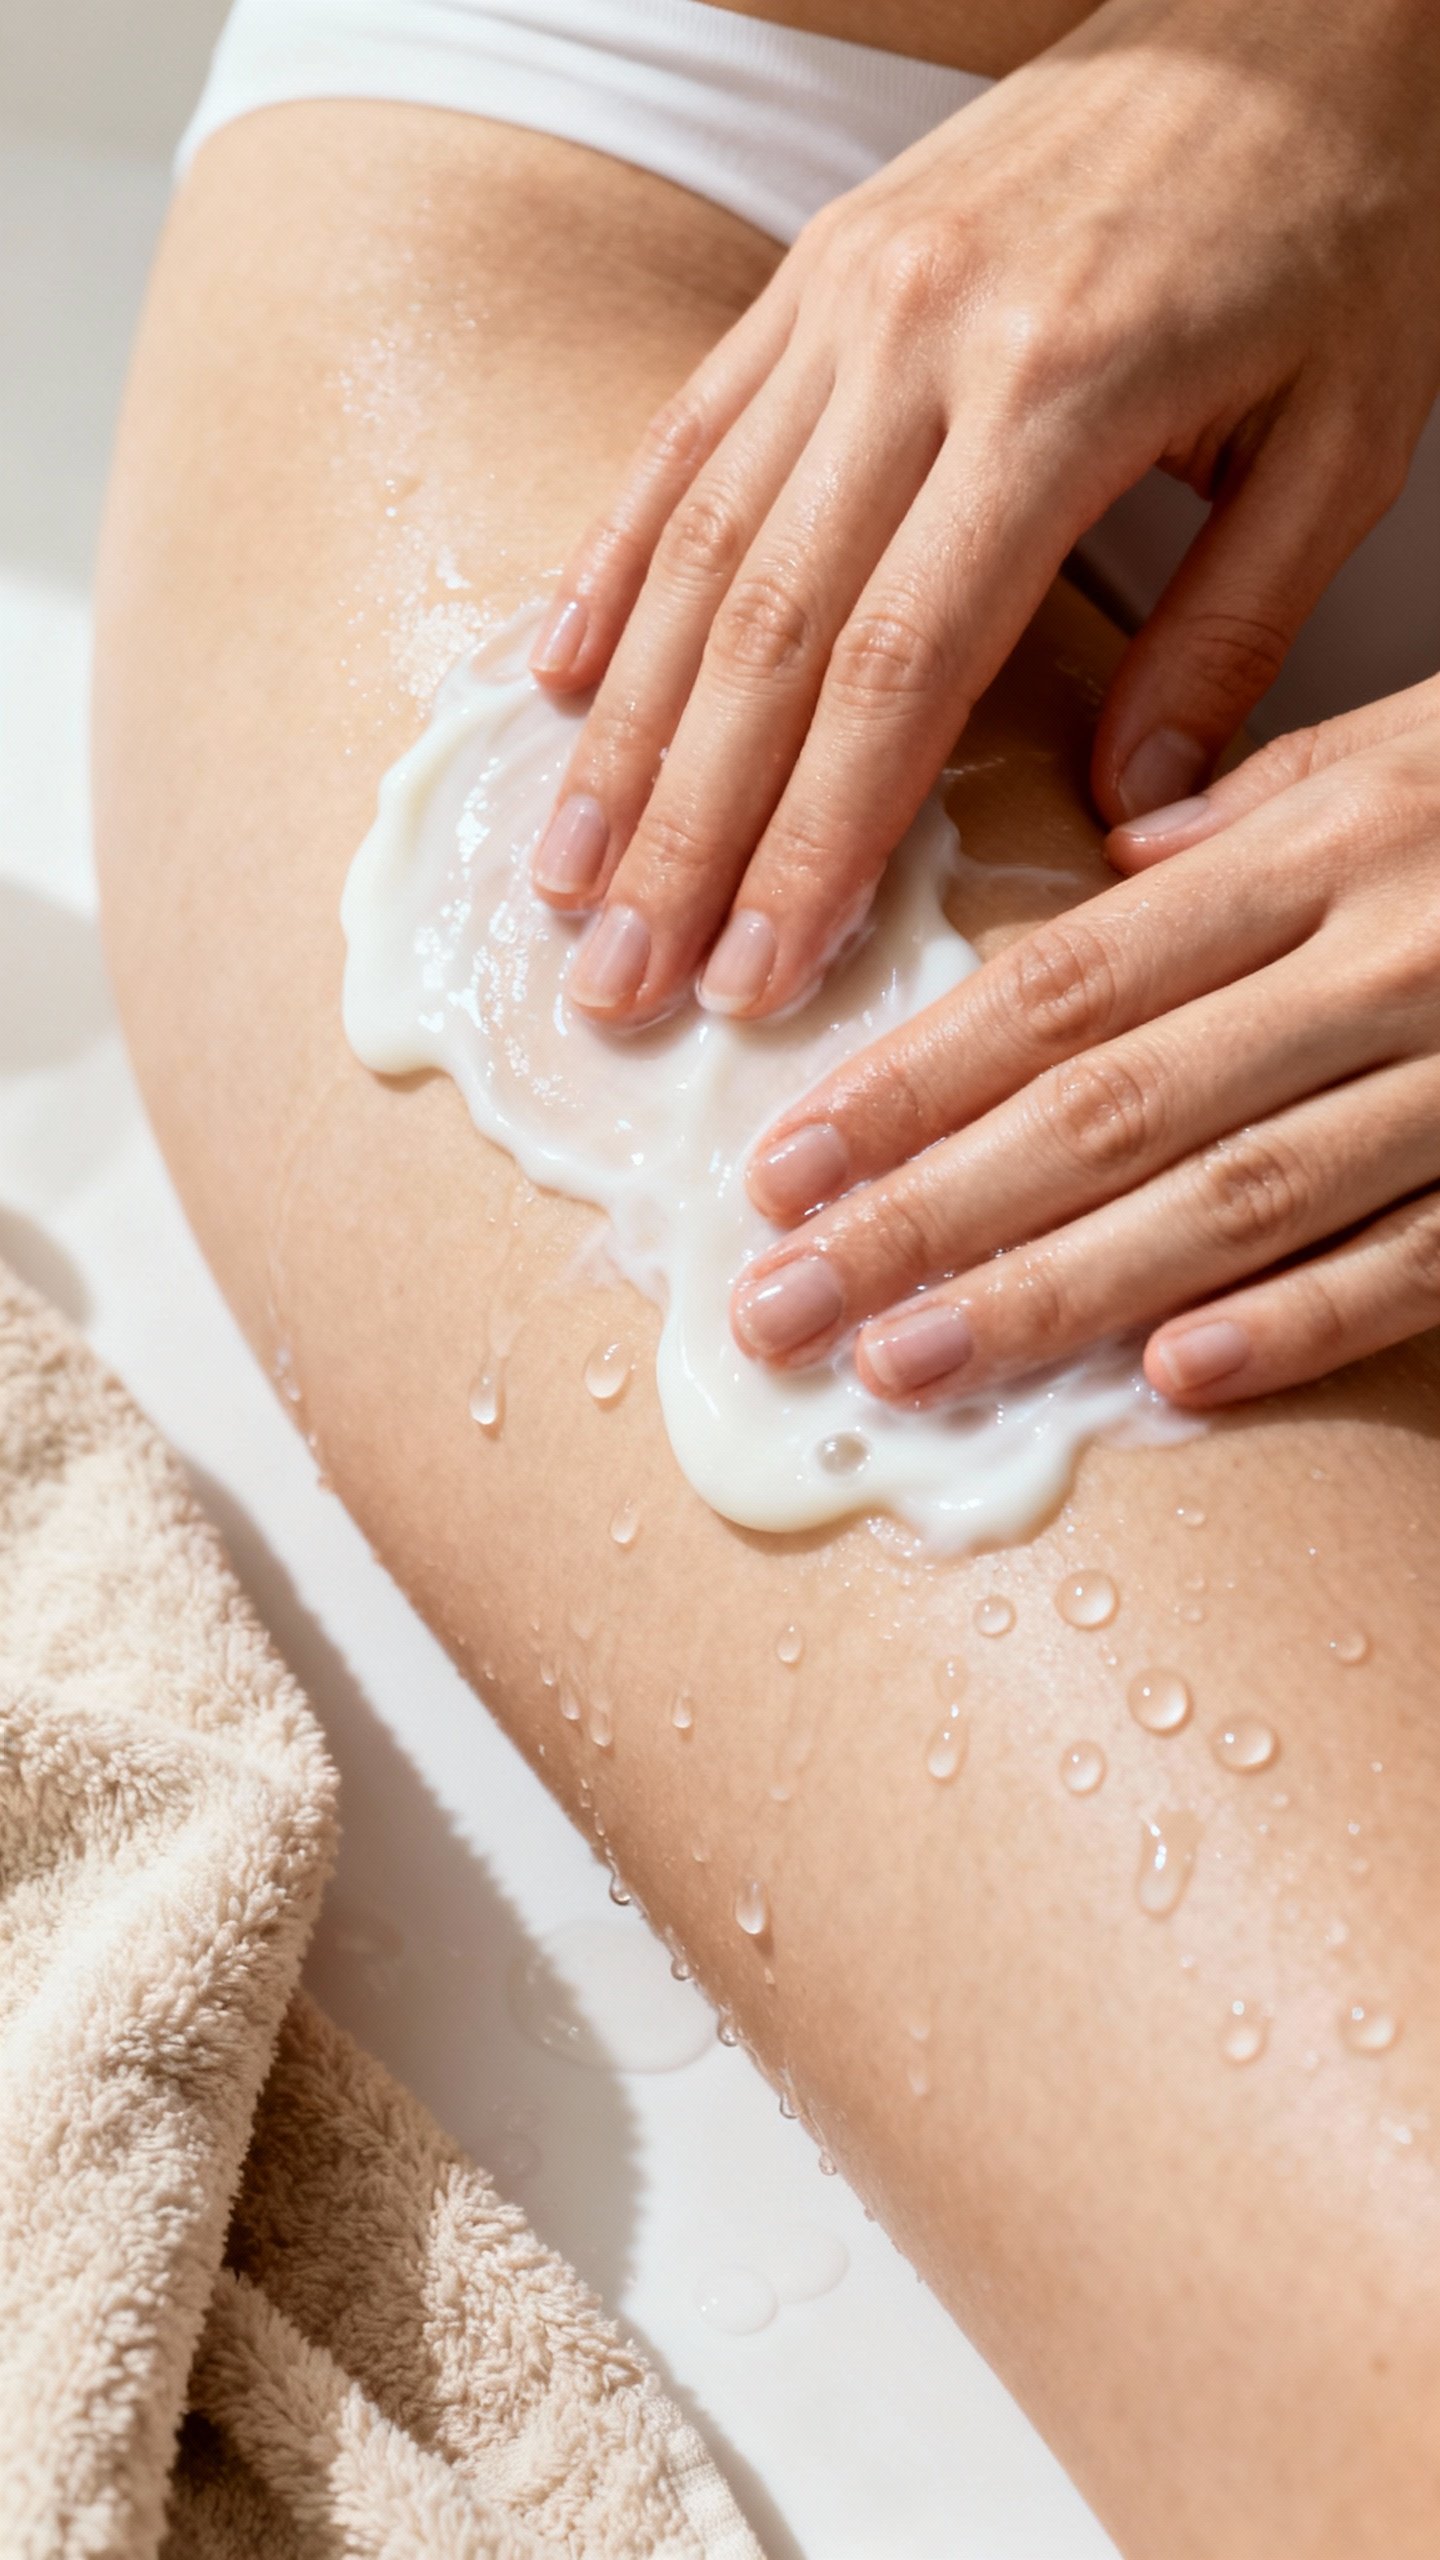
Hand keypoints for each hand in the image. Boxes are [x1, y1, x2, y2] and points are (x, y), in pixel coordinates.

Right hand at [525, 0, 1439, 1027]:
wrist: (1297, 6)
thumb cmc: (1341, 219)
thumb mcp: (1348, 439)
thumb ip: (1231, 638)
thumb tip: (1125, 825)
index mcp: (1059, 394)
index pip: (900, 667)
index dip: (813, 839)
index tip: (759, 975)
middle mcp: (917, 339)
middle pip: (766, 630)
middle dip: (686, 830)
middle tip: (620, 979)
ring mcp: (844, 295)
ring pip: (697, 547)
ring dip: (624, 734)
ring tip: (567, 878)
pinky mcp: (811, 271)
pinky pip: (685, 436)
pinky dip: (609, 569)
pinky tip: (556, 687)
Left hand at [728, 676, 1439, 1409]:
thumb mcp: (1417, 748)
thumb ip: (1257, 808)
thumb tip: (1110, 868)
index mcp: (1326, 842)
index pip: (1070, 978)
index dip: (913, 1079)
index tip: (785, 1162)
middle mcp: (1384, 956)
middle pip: (1112, 1105)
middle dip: (928, 1213)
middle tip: (784, 1303)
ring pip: (1236, 1198)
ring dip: (1060, 1292)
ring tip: (912, 1363)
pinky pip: (1420, 1256)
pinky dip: (1306, 1322)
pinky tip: (1179, 1383)